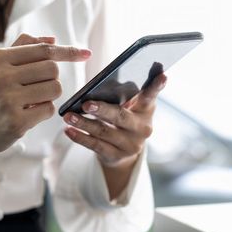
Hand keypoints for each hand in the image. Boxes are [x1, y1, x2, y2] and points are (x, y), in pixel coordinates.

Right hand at [0, 34, 90, 174]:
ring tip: (30, 100)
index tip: (85, 54)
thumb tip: (52, 39)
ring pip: (54, 89)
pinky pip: (49, 109)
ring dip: (49, 95)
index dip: (68, 51)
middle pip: (52, 69)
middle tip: (35, 87)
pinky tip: (26, 114)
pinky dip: (43, 111)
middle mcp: (1, 76)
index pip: (43, 50)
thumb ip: (22, 48)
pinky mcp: (16, 122)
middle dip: (51, 78)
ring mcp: (8, 100)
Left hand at [62, 73, 166, 198]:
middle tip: (86, 104)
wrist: (124, 150)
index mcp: (146, 109)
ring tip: (68, 116)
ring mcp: (131, 144)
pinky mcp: (117, 156)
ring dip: (84, 124)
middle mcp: (142, 128)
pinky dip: (81, 138)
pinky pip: (96, 146)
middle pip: (121, 117)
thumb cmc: (125, 117)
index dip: (157, 86)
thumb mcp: (131, 105)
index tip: (163, 75)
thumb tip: (112, 76)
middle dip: (103, 110)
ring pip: (105, 132)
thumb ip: (128, 92)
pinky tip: (69, 130)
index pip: (151, 95)